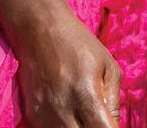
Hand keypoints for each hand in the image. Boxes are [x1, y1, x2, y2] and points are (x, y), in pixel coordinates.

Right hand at [14, 13, 122, 127]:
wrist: (39, 29)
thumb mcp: (108, 66)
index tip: (111, 123)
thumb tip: (114, 126)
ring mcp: (44, 116)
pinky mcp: (32, 116)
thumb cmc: (79, 44)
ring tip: (84, 112)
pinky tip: (70, 114)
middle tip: (98, 117)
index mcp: (86, 97)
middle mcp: (63, 111)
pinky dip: (64, 126)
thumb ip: (113, 101)